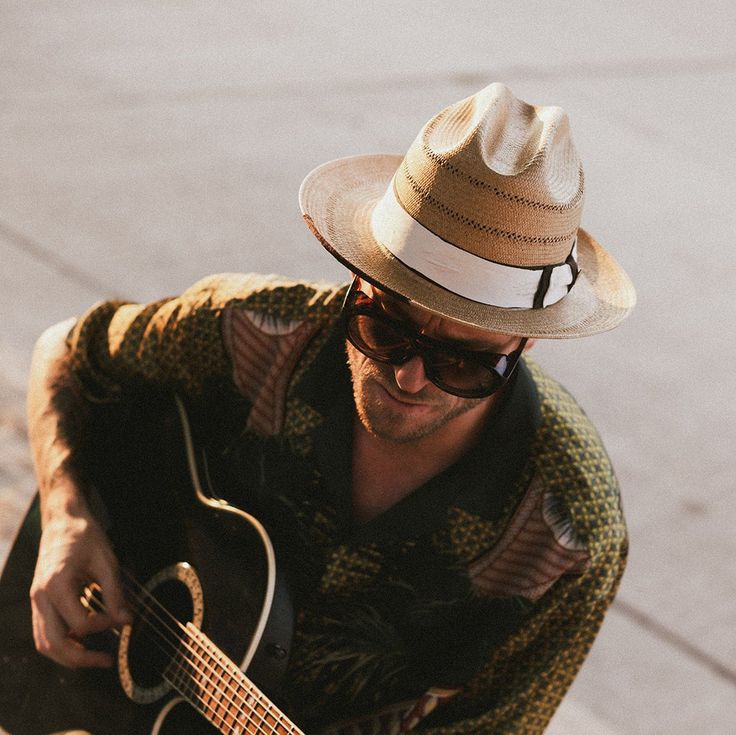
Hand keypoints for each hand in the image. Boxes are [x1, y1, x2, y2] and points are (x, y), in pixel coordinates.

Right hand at [30, 503, 131, 667]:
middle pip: (53, 644)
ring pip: (44, 643)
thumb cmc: (86, 536)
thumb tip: (126, 621)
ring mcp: (35, 601)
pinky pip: (43, 632)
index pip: (79, 623)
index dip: (103, 626)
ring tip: (95, 657)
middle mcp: (40, 597)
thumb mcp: (107, 561)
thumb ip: (115, 593)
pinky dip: (60, 644)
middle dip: (81, 659)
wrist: (63, 520)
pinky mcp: (38, 601)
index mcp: (56, 585)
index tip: (121, 618)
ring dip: (68, 656)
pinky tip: (82, 643)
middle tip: (107, 661)